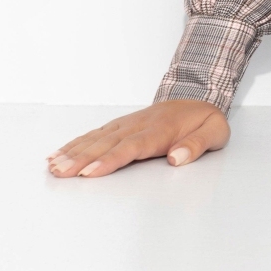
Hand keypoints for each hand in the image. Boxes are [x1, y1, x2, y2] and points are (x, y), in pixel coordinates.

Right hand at [46, 99, 228, 178]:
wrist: (201, 96)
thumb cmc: (205, 119)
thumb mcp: (216, 131)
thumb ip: (198, 145)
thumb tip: (177, 158)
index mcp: (162, 129)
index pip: (132, 146)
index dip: (111, 160)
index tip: (90, 173)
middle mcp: (140, 124)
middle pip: (108, 143)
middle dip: (83, 158)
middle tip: (61, 173)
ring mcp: (129, 123)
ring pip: (98, 137)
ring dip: (75, 151)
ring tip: (54, 166)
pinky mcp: (122, 124)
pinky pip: (97, 133)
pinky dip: (77, 142)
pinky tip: (59, 153)